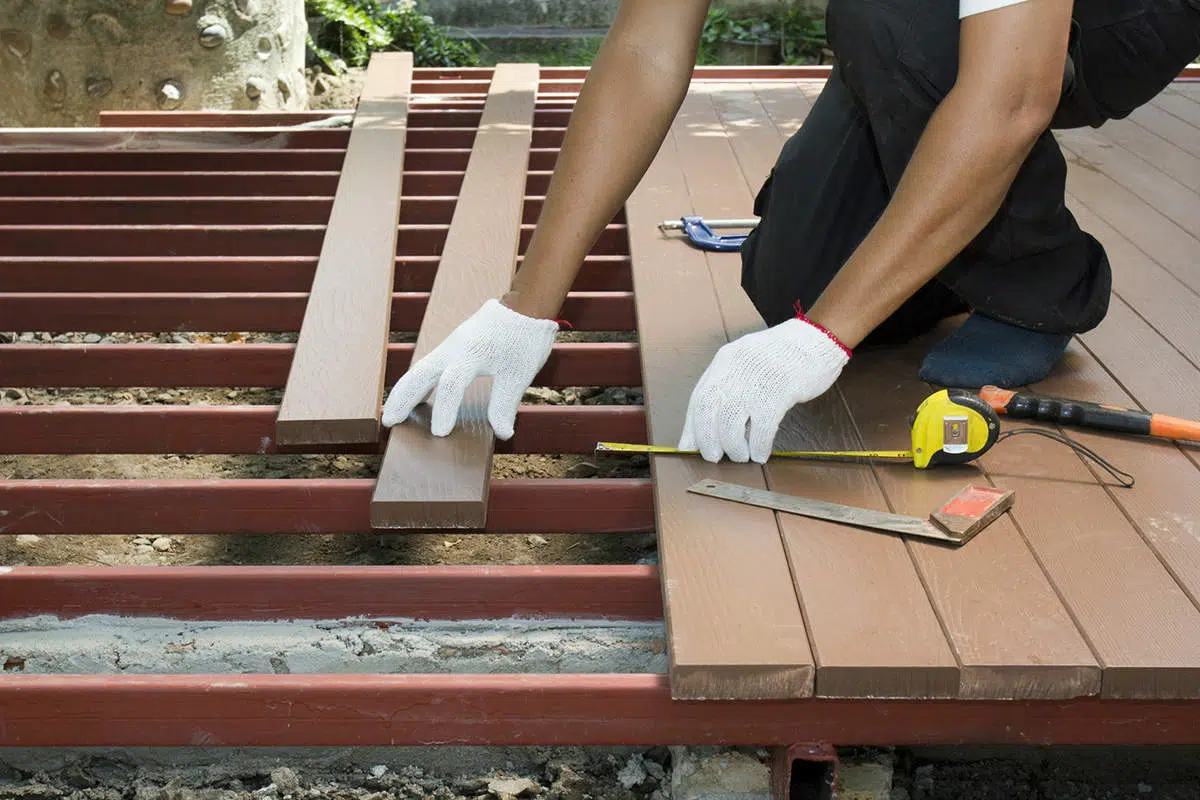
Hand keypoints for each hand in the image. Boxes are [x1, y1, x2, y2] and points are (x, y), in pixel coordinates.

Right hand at [381, 299, 559, 438]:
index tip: (439, 434)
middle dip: (404, 398)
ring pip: (420, 368)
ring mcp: (451, 345)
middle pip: (421, 373)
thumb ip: (506, 404)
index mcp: (473, 352)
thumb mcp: (520, 374)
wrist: (524, 306)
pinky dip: (417, 382)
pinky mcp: (452, 346)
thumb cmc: (524, 340)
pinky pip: (429, 365)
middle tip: (389, 422)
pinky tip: (414, 398)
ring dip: (405, 391)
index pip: (452, 384)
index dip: (444, 409)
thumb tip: (503, 433)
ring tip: (391, 414)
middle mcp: (455, 347)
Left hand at [678, 314, 850, 462]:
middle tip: (714, 457)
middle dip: (708, 440)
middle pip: (709, 411)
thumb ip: (728, 387)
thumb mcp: (747, 364)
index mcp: (725, 361)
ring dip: (733, 447)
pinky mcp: (780, 390)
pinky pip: (762, 427)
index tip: (690, 447)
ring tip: (740, 456)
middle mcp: (736, 369)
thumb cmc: (781, 358)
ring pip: (731, 423)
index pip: (699, 398)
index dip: (692, 427)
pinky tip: (760, 454)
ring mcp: (757, 379)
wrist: (815, 339)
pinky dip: (758, 446)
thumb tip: (709, 425)